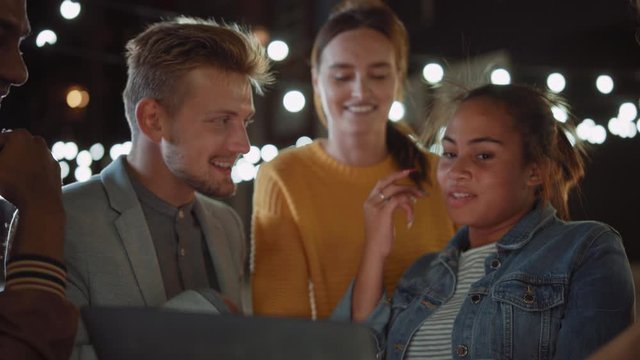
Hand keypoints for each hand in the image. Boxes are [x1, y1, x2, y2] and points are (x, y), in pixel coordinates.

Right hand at [0, 129, 64, 260]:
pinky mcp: (55, 167)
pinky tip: (25, 182)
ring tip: (12, 177)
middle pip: (15, 148)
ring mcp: (48, 154)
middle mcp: (37, 141)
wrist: (40, 201)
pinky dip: (32, 172)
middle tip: (3, 170)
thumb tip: (2, 161)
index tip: (0, 166)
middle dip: (7, 156)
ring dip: (19, 164)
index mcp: (20, 136)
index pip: (0, 141)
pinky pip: (39, 168)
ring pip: (28, 158)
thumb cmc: (12, 182)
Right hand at [363, 169, 424, 259]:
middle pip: (390, 183)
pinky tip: (410, 220)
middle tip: (419, 187)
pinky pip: (400, 201)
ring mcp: (376, 206)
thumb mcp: (384, 219)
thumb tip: (407, 198)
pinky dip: (408, 208)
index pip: (382, 182)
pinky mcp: (384, 213)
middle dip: (405, 182)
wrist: (375, 250)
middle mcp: (371, 201)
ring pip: (397, 191)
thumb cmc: (380, 237)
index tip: (407, 172)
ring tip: (418, 203)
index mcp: (369, 201)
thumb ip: (390, 207)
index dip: (395, 176)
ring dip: (410, 196)